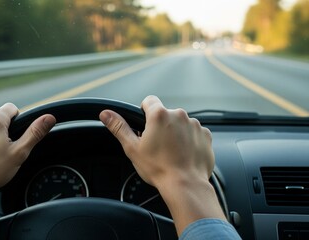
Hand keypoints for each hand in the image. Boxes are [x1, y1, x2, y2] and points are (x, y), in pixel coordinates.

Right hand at [99, 95, 225, 234]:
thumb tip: (105, 114)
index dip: (144, 112)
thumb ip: (119, 127)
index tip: (145, 127)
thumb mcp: (132, 148)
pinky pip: (194, 133)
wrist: (185, 185)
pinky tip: (183, 154)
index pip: (149, 101)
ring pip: (180, 123)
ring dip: (175, 133)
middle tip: (157, 145)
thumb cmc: (159, 168)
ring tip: (171, 152)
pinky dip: (189, 140)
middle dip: (161, 125)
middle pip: (165, 114)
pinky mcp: (205, 135)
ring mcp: (194, 125)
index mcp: (159, 115)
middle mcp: (179, 115)